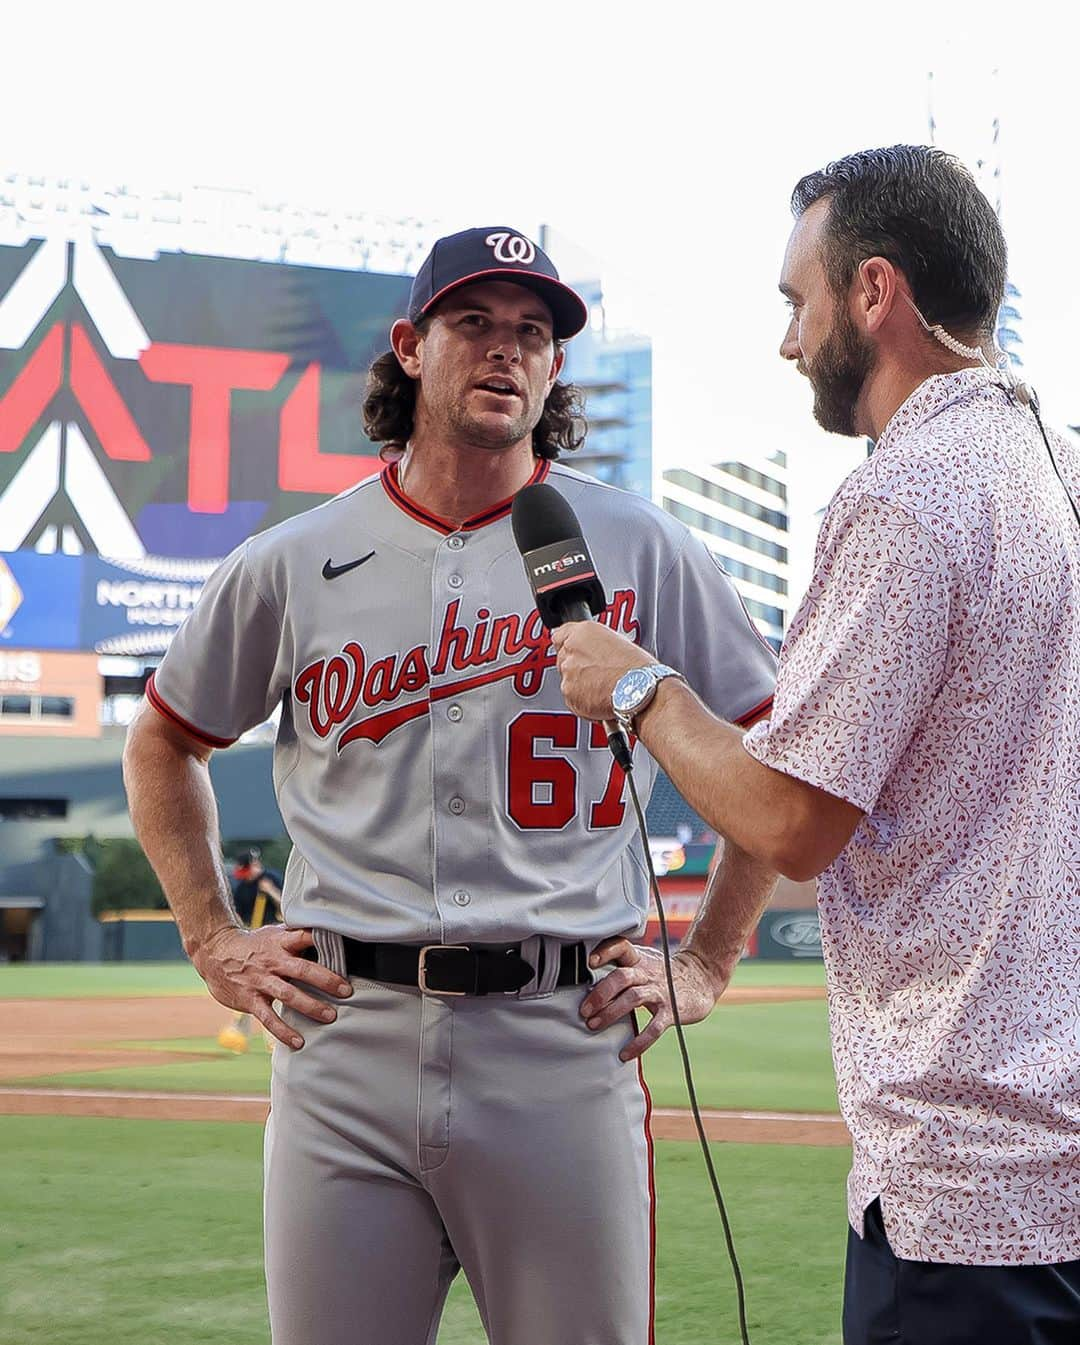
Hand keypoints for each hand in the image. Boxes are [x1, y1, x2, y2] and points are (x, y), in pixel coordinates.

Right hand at [191, 925, 351, 1049]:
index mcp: (280, 942)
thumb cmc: (253, 945)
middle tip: (346, 991)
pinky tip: (298, 1042)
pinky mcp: (250, 1000)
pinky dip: (283, 1031)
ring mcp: (261, 981)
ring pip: (288, 995)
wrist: (214, 952)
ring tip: (330, 1016)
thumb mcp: (273, 935)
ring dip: (310, 1006)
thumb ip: (296, 937)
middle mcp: (273, 961)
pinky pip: (269, 1018)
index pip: (304, 937)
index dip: (322, 941)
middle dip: (326, 980)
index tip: (344, 949)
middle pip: (302, 969)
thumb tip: (328, 935)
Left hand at [551, 623, 652, 721]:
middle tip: (597, 674)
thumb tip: (595, 651)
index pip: (560, 635)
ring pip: (568, 680)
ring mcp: (568, 673)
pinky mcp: (569, 695)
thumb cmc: (638, 669)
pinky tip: (601, 698)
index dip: (569, 646)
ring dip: (580, 685)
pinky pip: (572, 698)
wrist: (642, 692)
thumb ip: (598, 644)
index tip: (574, 652)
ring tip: (604, 688)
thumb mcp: (620, 643)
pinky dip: (582, 701)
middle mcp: (571, 650)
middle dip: (577, 668)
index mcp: (584, 632)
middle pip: (564, 659)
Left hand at [579, 938, 726, 1060]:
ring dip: (611, 1013)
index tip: (589, 962)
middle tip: (584, 1011)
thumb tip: (585, 978)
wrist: (701, 978)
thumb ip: (621, 966)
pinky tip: (625, 1053)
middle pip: (621, 977)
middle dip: (600, 994)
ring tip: (594, 1026)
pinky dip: (638, 1042)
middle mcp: (648, 973)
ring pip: (633, 999)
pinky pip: (653, 1028)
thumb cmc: (663, 972)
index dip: (606, 951)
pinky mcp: (671, 1011)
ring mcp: (660, 991)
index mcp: (639, 959)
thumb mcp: (644, 961)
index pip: (621, 947)